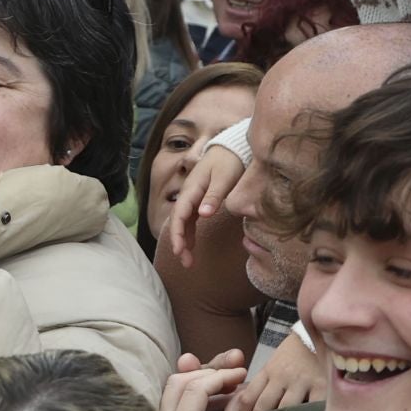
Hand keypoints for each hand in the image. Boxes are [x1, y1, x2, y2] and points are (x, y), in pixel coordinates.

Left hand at [159, 349, 247, 410]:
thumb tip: (240, 394)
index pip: (196, 388)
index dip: (222, 375)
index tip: (241, 372)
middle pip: (179, 384)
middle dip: (209, 373)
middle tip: (235, 371)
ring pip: (177, 397)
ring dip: (206, 389)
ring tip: (233, 390)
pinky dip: (200, 406)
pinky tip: (223, 408)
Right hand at [164, 143, 245, 268]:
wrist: (234, 147)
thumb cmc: (230, 160)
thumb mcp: (224, 177)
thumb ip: (214, 196)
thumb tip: (202, 215)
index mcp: (192, 189)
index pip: (179, 215)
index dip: (177, 234)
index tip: (179, 250)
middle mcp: (189, 195)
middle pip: (178, 222)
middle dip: (179, 243)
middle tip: (186, 263)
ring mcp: (194, 199)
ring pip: (183, 223)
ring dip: (184, 242)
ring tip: (189, 262)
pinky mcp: (200, 201)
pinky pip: (191, 221)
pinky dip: (190, 235)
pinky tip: (193, 247)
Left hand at [225, 330, 325, 410]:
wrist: (323, 331)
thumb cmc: (297, 353)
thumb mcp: (276, 364)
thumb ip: (264, 384)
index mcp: (268, 372)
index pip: (247, 399)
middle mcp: (282, 376)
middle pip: (263, 408)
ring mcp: (302, 380)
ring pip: (285, 410)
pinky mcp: (323, 384)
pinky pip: (313, 407)